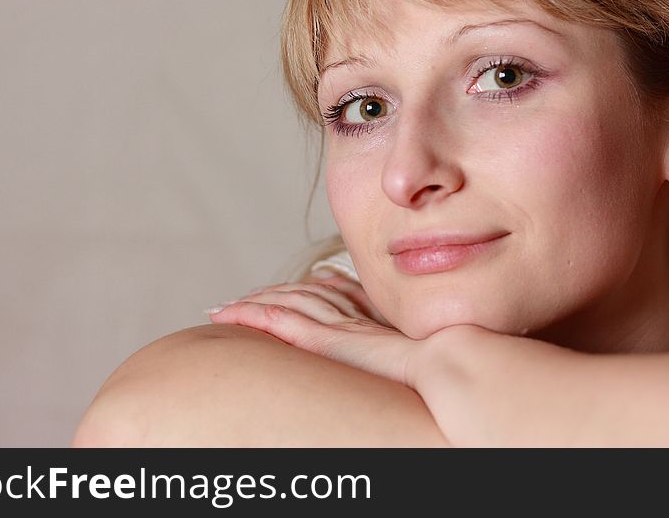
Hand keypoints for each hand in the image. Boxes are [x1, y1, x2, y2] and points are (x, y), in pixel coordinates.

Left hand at [207, 275, 420, 385]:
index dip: (294, 295)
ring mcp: (336, 325)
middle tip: (232, 304)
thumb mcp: (409, 362)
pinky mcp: (326, 338)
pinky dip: (251, 314)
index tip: (271, 299)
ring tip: (220, 310)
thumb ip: (391, 354)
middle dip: (263, 297)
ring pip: (282, 303)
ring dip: (248, 305)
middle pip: (297, 295)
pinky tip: (228, 315)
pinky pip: (279, 319)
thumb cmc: (439, 373)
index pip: (322, 298)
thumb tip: (392, 361)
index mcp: (366, 323)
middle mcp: (348, 317)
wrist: (449, 364)